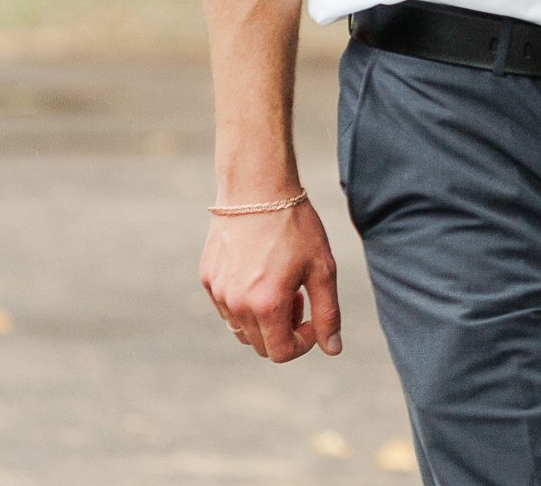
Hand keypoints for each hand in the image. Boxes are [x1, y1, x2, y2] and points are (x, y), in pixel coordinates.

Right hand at [201, 200, 341, 362]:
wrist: (257, 188)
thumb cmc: (296, 226)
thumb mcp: (322, 269)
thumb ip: (328, 313)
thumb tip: (333, 349)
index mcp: (266, 305)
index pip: (280, 353)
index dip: (303, 343)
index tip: (314, 320)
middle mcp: (236, 304)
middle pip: (260, 345)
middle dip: (285, 330)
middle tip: (300, 298)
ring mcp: (217, 292)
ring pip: (241, 329)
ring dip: (264, 320)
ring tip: (282, 286)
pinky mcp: (207, 278)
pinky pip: (226, 307)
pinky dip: (245, 303)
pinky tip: (260, 274)